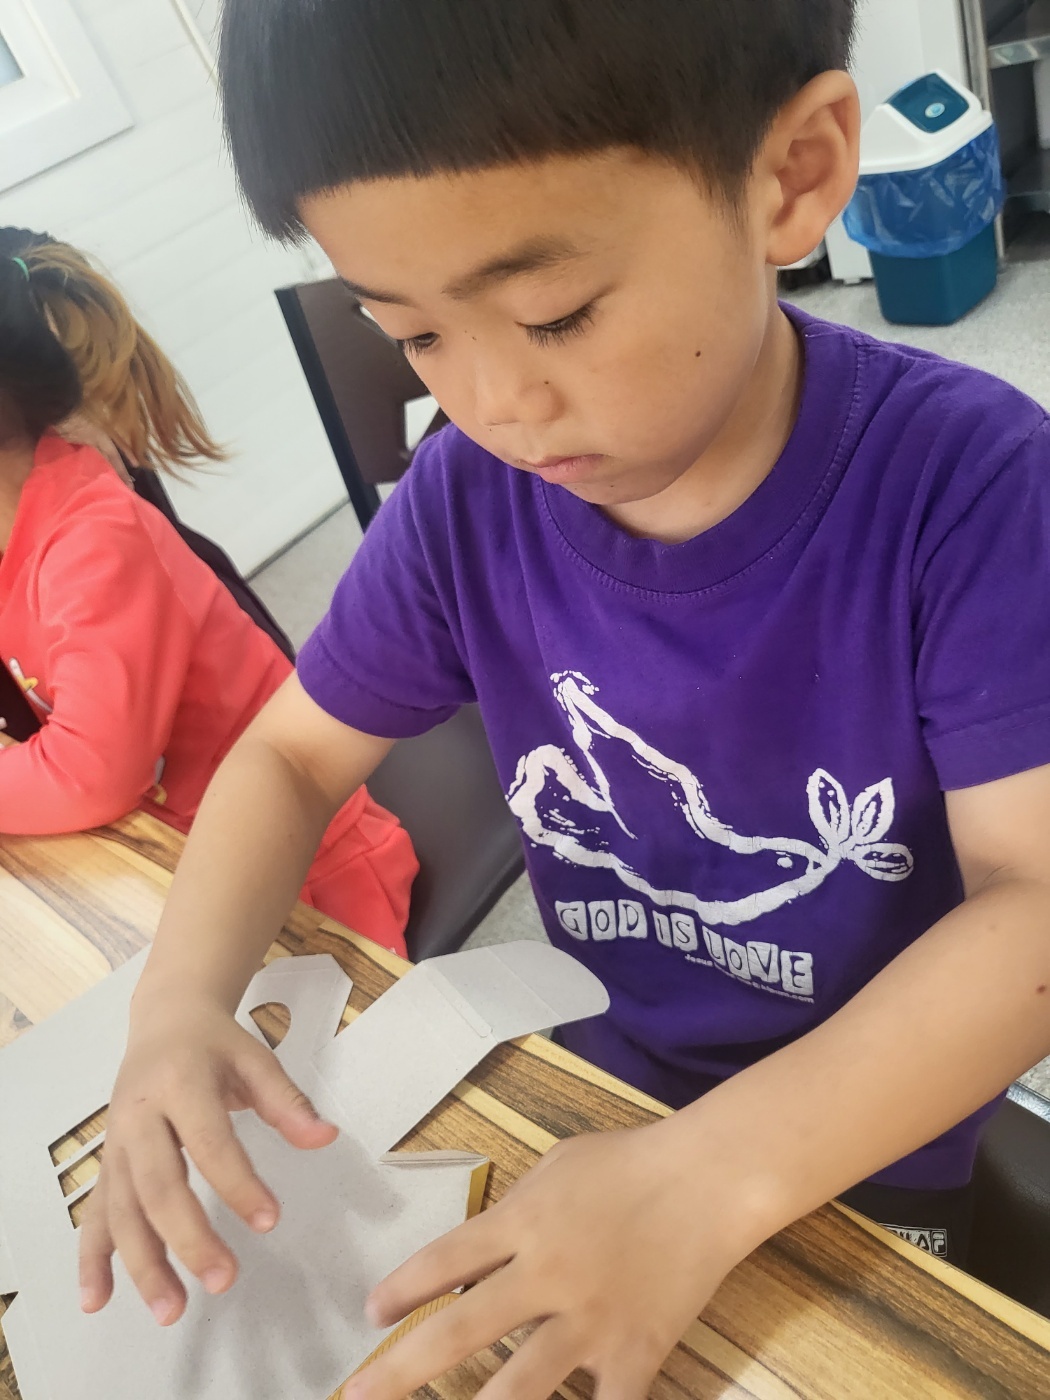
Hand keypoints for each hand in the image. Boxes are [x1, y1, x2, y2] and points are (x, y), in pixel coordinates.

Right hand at [79, 991, 337, 1324]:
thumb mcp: (256, 1058)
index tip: (270, 1220)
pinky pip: (94, 1213)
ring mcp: (116, 1142)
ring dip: (142, 1263)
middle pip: (157, 1184)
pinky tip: (96, 1299)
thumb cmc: (214, 1043)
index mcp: (181, 1082)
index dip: (238, 1182)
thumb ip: (288, 1101)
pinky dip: (92, 1258)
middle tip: (223, 1279)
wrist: (165, 1019)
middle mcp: (140, 1115)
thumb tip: (325, 1138)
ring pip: (122, 1208)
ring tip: (169, 1310)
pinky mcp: (107, 1162)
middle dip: (187, 1237)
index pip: (209, 1141)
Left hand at [343, 1119, 752, 1399]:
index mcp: (522, 1223)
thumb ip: (515, 1211)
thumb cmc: (630, 1160)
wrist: (710, 1178)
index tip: (371, 1313)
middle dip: (400, 1370)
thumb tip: (476, 1253)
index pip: (442, 1261)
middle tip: (356, 1396)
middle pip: (458, 1332)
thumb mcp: (557, 1165)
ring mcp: (589, 1322)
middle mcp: (545, 1277)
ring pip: (518, 1389)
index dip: (399, 1291)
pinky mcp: (634, 1354)